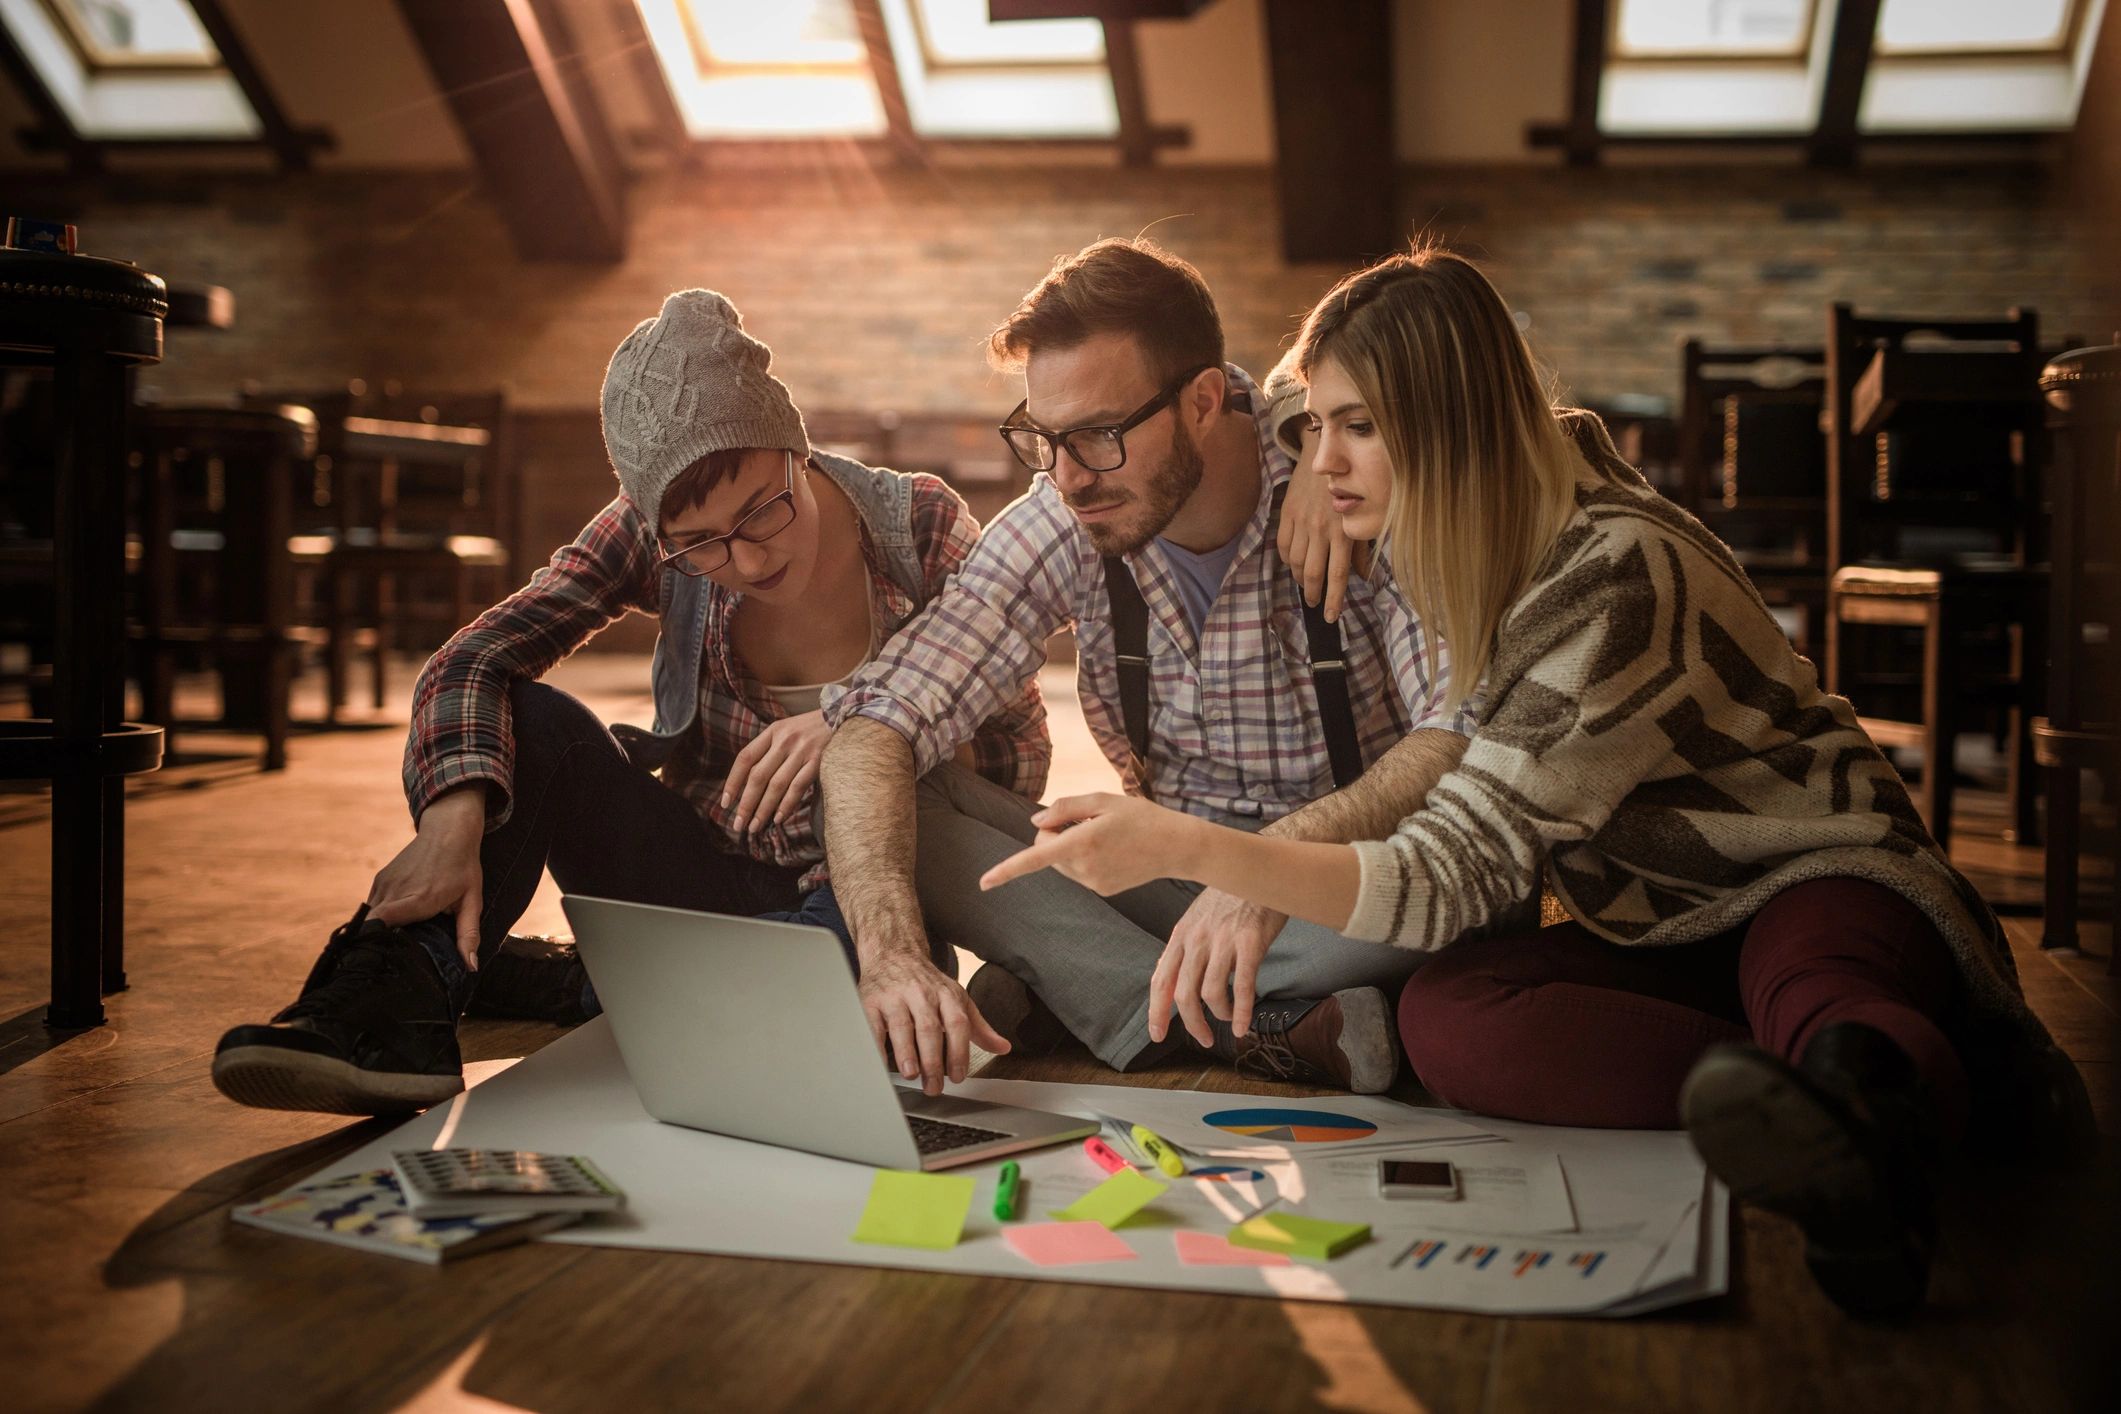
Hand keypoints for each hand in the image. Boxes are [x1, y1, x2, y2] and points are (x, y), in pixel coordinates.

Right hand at [366, 786, 485, 970]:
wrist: (449, 831)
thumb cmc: (463, 868)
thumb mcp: (472, 901)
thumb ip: (468, 934)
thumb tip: (470, 966)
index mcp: (419, 898)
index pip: (381, 923)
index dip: (375, 941)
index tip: (380, 957)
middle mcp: (396, 890)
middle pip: (373, 925)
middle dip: (377, 942)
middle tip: (390, 958)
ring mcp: (385, 882)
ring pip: (369, 916)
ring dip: (378, 929)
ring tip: (391, 942)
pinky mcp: (380, 878)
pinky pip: (371, 904)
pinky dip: (377, 916)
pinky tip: (392, 924)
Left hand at [722, 710, 832, 837]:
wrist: (846, 715)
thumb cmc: (813, 729)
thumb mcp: (788, 730)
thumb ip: (770, 750)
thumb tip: (751, 784)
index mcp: (773, 731)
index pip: (745, 758)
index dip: (733, 782)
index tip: (726, 803)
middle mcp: (784, 740)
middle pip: (758, 776)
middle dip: (746, 803)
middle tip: (738, 825)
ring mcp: (802, 750)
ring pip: (776, 785)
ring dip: (763, 809)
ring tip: (755, 827)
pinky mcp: (819, 761)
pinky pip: (798, 786)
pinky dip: (787, 804)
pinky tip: (778, 818)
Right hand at [857, 949, 1009, 1095]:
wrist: (894, 953)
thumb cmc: (927, 984)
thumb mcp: (957, 999)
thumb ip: (978, 1027)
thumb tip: (1002, 1048)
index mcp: (946, 995)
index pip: (957, 1023)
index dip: (959, 1051)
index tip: (958, 1076)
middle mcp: (921, 994)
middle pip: (929, 1028)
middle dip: (933, 1060)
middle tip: (933, 1086)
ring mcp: (894, 996)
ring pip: (902, 1026)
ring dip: (907, 1053)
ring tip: (911, 1074)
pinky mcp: (870, 1001)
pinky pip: (873, 1026)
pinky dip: (876, 1046)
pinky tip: (881, 1064)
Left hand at [977, 793, 1198, 896]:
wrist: (1177, 846)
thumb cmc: (1140, 816)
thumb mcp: (1103, 799)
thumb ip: (1064, 807)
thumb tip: (1035, 823)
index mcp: (1082, 842)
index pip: (1035, 857)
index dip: (1006, 870)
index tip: (983, 883)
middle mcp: (1084, 867)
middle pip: (1045, 850)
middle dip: (1054, 835)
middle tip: (1086, 821)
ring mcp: (1093, 883)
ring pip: (1060, 862)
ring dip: (1069, 847)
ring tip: (1102, 836)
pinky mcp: (1101, 889)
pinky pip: (1077, 872)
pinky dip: (1084, 859)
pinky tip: (1112, 851)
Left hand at [1149, 889, 1287, 1047]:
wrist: (1260, 868)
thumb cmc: (1231, 895)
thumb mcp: (1197, 916)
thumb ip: (1183, 945)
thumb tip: (1163, 972)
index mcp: (1181, 934)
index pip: (1160, 979)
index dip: (1156, 1011)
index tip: (1158, 1034)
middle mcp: (1197, 939)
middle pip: (1183, 994)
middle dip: (1192, 1024)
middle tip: (1205, 1039)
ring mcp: (1223, 940)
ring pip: (1210, 994)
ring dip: (1220, 1016)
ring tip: (1230, 1020)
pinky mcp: (1250, 942)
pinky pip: (1242, 986)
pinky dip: (1243, 1012)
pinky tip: (1244, 1026)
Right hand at [1276, 458, 1357, 623]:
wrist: (1325, 454)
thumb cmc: (1352, 485)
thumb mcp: (1363, 516)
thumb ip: (1361, 547)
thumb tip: (1361, 575)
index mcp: (1343, 532)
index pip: (1337, 575)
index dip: (1333, 599)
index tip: (1330, 617)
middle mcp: (1321, 530)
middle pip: (1314, 573)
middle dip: (1313, 594)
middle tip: (1315, 603)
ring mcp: (1302, 522)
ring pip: (1297, 563)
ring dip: (1301, 579)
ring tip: (1306, 585)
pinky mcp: (1287, 514)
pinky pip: (1284, 546)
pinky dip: (1288, 560)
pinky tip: (1294, 564)